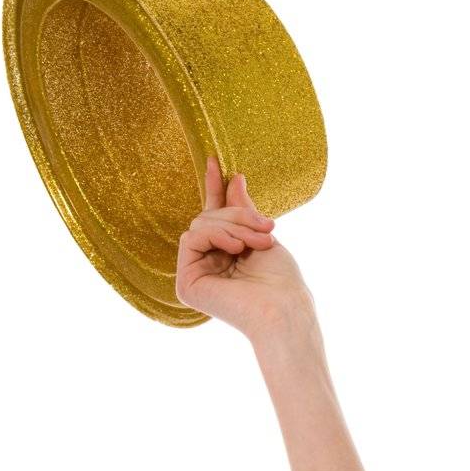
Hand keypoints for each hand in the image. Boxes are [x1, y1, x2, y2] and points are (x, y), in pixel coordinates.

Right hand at [175, 155, 314, 339]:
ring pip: (201, 224)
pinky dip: (215, 236)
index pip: (215, 219)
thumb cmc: (281, 281)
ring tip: (256, 243)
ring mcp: (196, 274)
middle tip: (267, 227)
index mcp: (227, 257)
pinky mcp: (186, 283)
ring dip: (232, 227)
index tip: (215, 160)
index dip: (214, 189)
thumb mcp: (262, 234)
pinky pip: (191, 238)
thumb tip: (234, 179)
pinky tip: (235, 250)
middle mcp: (209, 266)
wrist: (283, 310)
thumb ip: (243, 210)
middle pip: (209, 217)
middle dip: (238, 216)